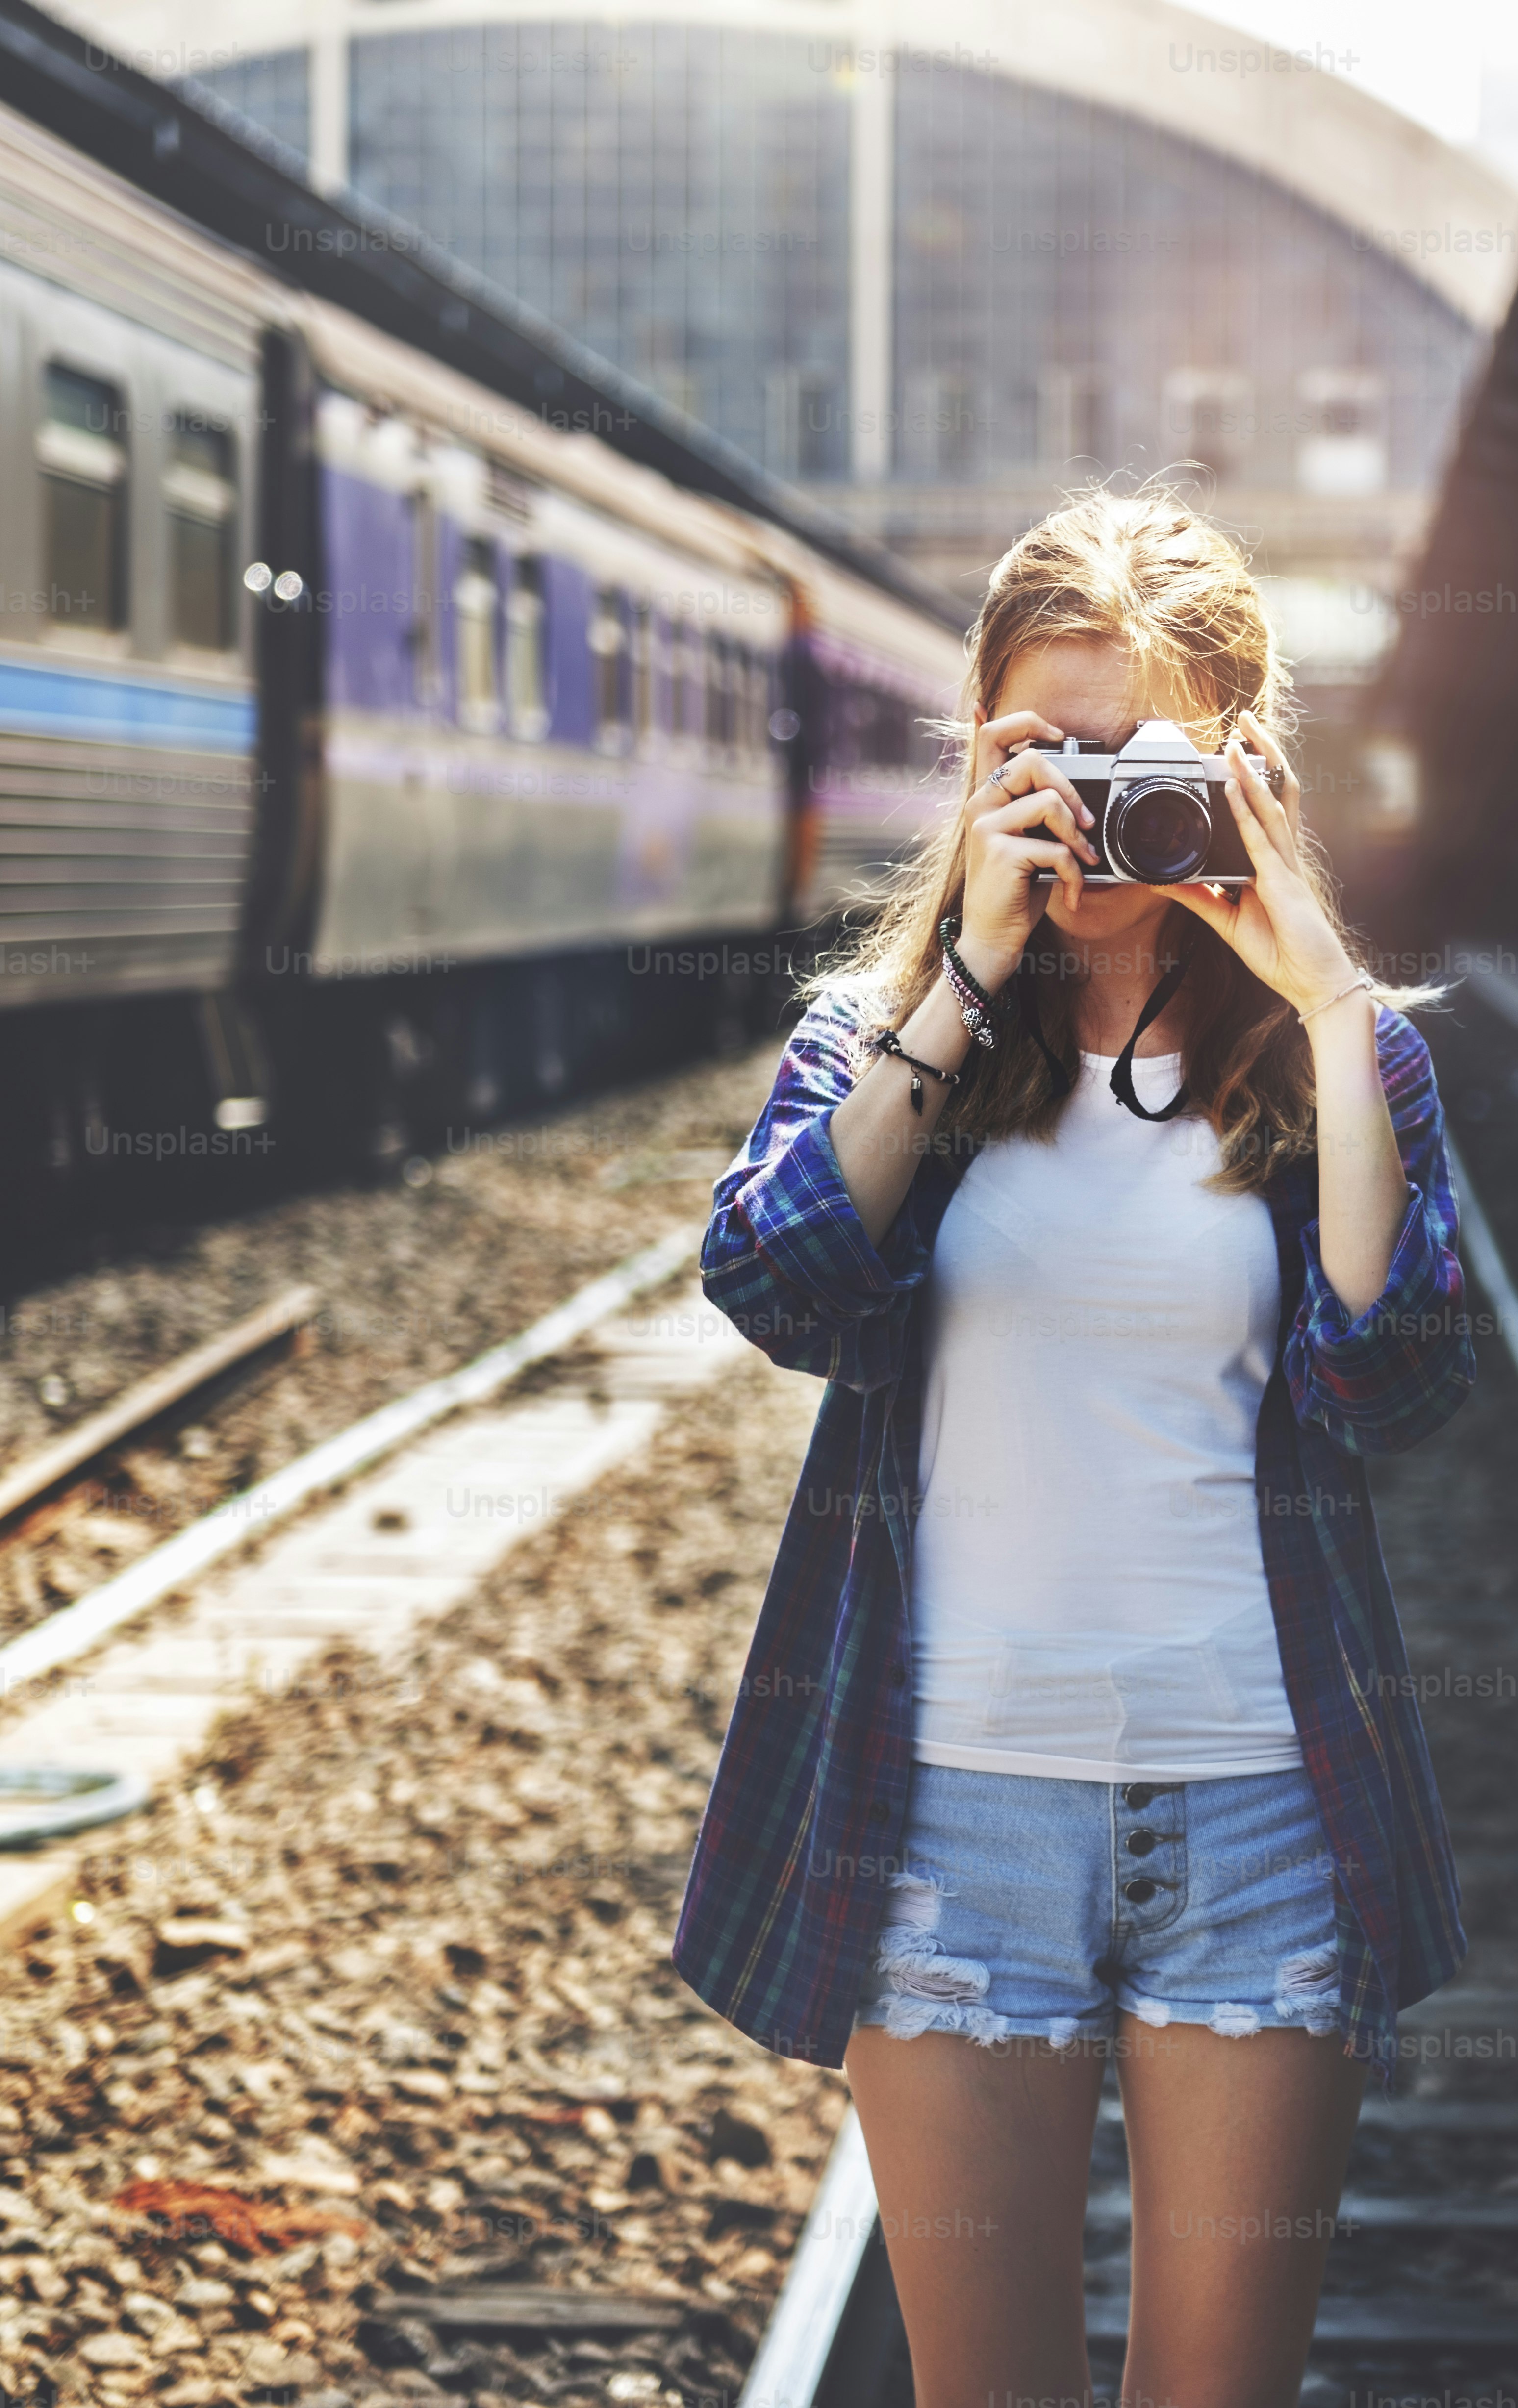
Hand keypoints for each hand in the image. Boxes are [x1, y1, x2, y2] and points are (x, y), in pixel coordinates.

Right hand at [959, 702, 1100, 989]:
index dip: (1027, 722)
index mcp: (985, 796)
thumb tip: (1069, 787)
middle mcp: (979, 805)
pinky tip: (1070, 892)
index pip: (991, 734)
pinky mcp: (1001, 854)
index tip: (1057, 736)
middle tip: (1084, 822)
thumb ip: (1036, 809)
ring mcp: (986, 828)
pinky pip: (1056, 849)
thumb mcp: (1025, 840)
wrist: (991, 938)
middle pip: (1031, 760)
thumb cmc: (1014, 889)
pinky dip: (1074, 874)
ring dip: (1077, 834)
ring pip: (1048, 801)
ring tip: (1083, 859)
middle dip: (1071, 788)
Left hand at [1168, 711, 1357, 1017]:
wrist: (1314, 983)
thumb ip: (1197, 898)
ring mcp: (1286, 865)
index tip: (1237, 748)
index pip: (1267, 806)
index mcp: (1275, 862)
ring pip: (1272, 803)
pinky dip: (1247, 808)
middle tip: (1245, 719)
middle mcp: (1285, 856)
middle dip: (1263, 752)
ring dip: (1253, 768)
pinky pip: (1261, 838)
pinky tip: (1236, 785)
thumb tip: (1163, 881)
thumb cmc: (1283, 954)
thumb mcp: (1227, 922)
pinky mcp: (1282, 882)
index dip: (1256, 773)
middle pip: (1278, 790)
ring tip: (1237, 736)